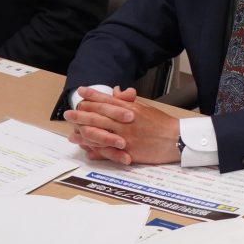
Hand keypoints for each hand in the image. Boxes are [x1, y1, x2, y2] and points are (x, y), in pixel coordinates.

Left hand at [63, 86, 180, 164]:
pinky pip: (106, 150)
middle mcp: (124, 121)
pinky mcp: (126, 151)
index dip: (92, 95)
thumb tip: (117, 92)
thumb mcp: (145, 108)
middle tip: (68, 113)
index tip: (80, 92)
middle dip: (80, 114)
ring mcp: (124, 137)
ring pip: (98, 133)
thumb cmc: (162, 124)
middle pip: (97, 115)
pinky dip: (95, 150)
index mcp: (130, 108)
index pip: (106, 99)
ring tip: (72, 132)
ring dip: (83, 132)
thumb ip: (128, 101)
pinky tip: (86, 149)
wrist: (176, 140)